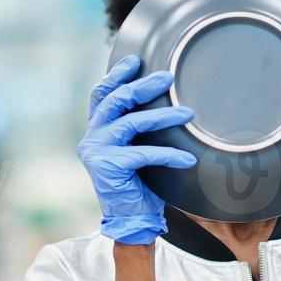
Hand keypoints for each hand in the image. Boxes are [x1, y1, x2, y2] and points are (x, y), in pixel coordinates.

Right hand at [77, 56, 196, 244]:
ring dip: (162, 116)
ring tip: (188, 114)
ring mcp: (97, 152)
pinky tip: (187, 159)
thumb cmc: (140, 184)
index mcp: (96, 131)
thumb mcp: (137, 148)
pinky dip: (169, 154)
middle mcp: (92, 138)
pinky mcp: (108, 168)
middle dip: (142, 86)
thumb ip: (138, 127)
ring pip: (131, 123)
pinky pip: (144, 154)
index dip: (116, 76)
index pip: (101, 96)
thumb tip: (164, 97)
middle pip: (115, 101)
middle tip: (167, 78)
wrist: (133, 220)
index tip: (135, 60)